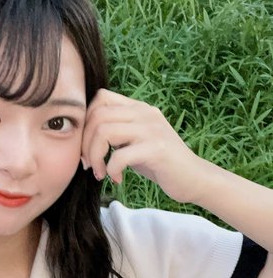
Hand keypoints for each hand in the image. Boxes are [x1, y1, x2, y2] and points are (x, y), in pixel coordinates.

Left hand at [81, 89, 204, 202]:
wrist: (193, 179)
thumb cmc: (159, 163)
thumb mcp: (135, 141)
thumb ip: (117, 132)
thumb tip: (84, 134)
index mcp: (139, 108)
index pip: (101, 98)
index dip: (86, 122)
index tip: (87, 146)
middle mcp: (145, 113)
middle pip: (98, 116)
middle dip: (85, 143)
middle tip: (89, 164)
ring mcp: (152, 129)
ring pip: (104, 132)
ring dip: (95, 156)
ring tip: (100, 172)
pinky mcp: (157, 149)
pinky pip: (120, 155)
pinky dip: (111, 169)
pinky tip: (117, 178)